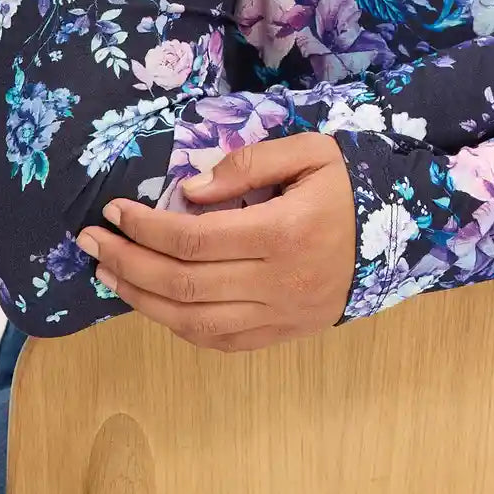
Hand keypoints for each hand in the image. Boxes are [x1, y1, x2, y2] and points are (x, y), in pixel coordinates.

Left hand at [75, 133, 355, 352]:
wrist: (402, 233)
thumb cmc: (350, 185)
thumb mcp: (311, 152)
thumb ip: (251, 162)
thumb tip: (189, 192)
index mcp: (284, 231)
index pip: (195, 237)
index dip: (146, 227)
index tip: (115, 210)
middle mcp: (279, 280)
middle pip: (185, 282)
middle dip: (127, 262)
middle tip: (91, 241)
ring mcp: (280, 314)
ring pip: (194, 320)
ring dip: (141, 299)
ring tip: (108, 273)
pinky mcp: (282, 333)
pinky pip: (219, 341)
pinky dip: (178, 325)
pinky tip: (153, 303)